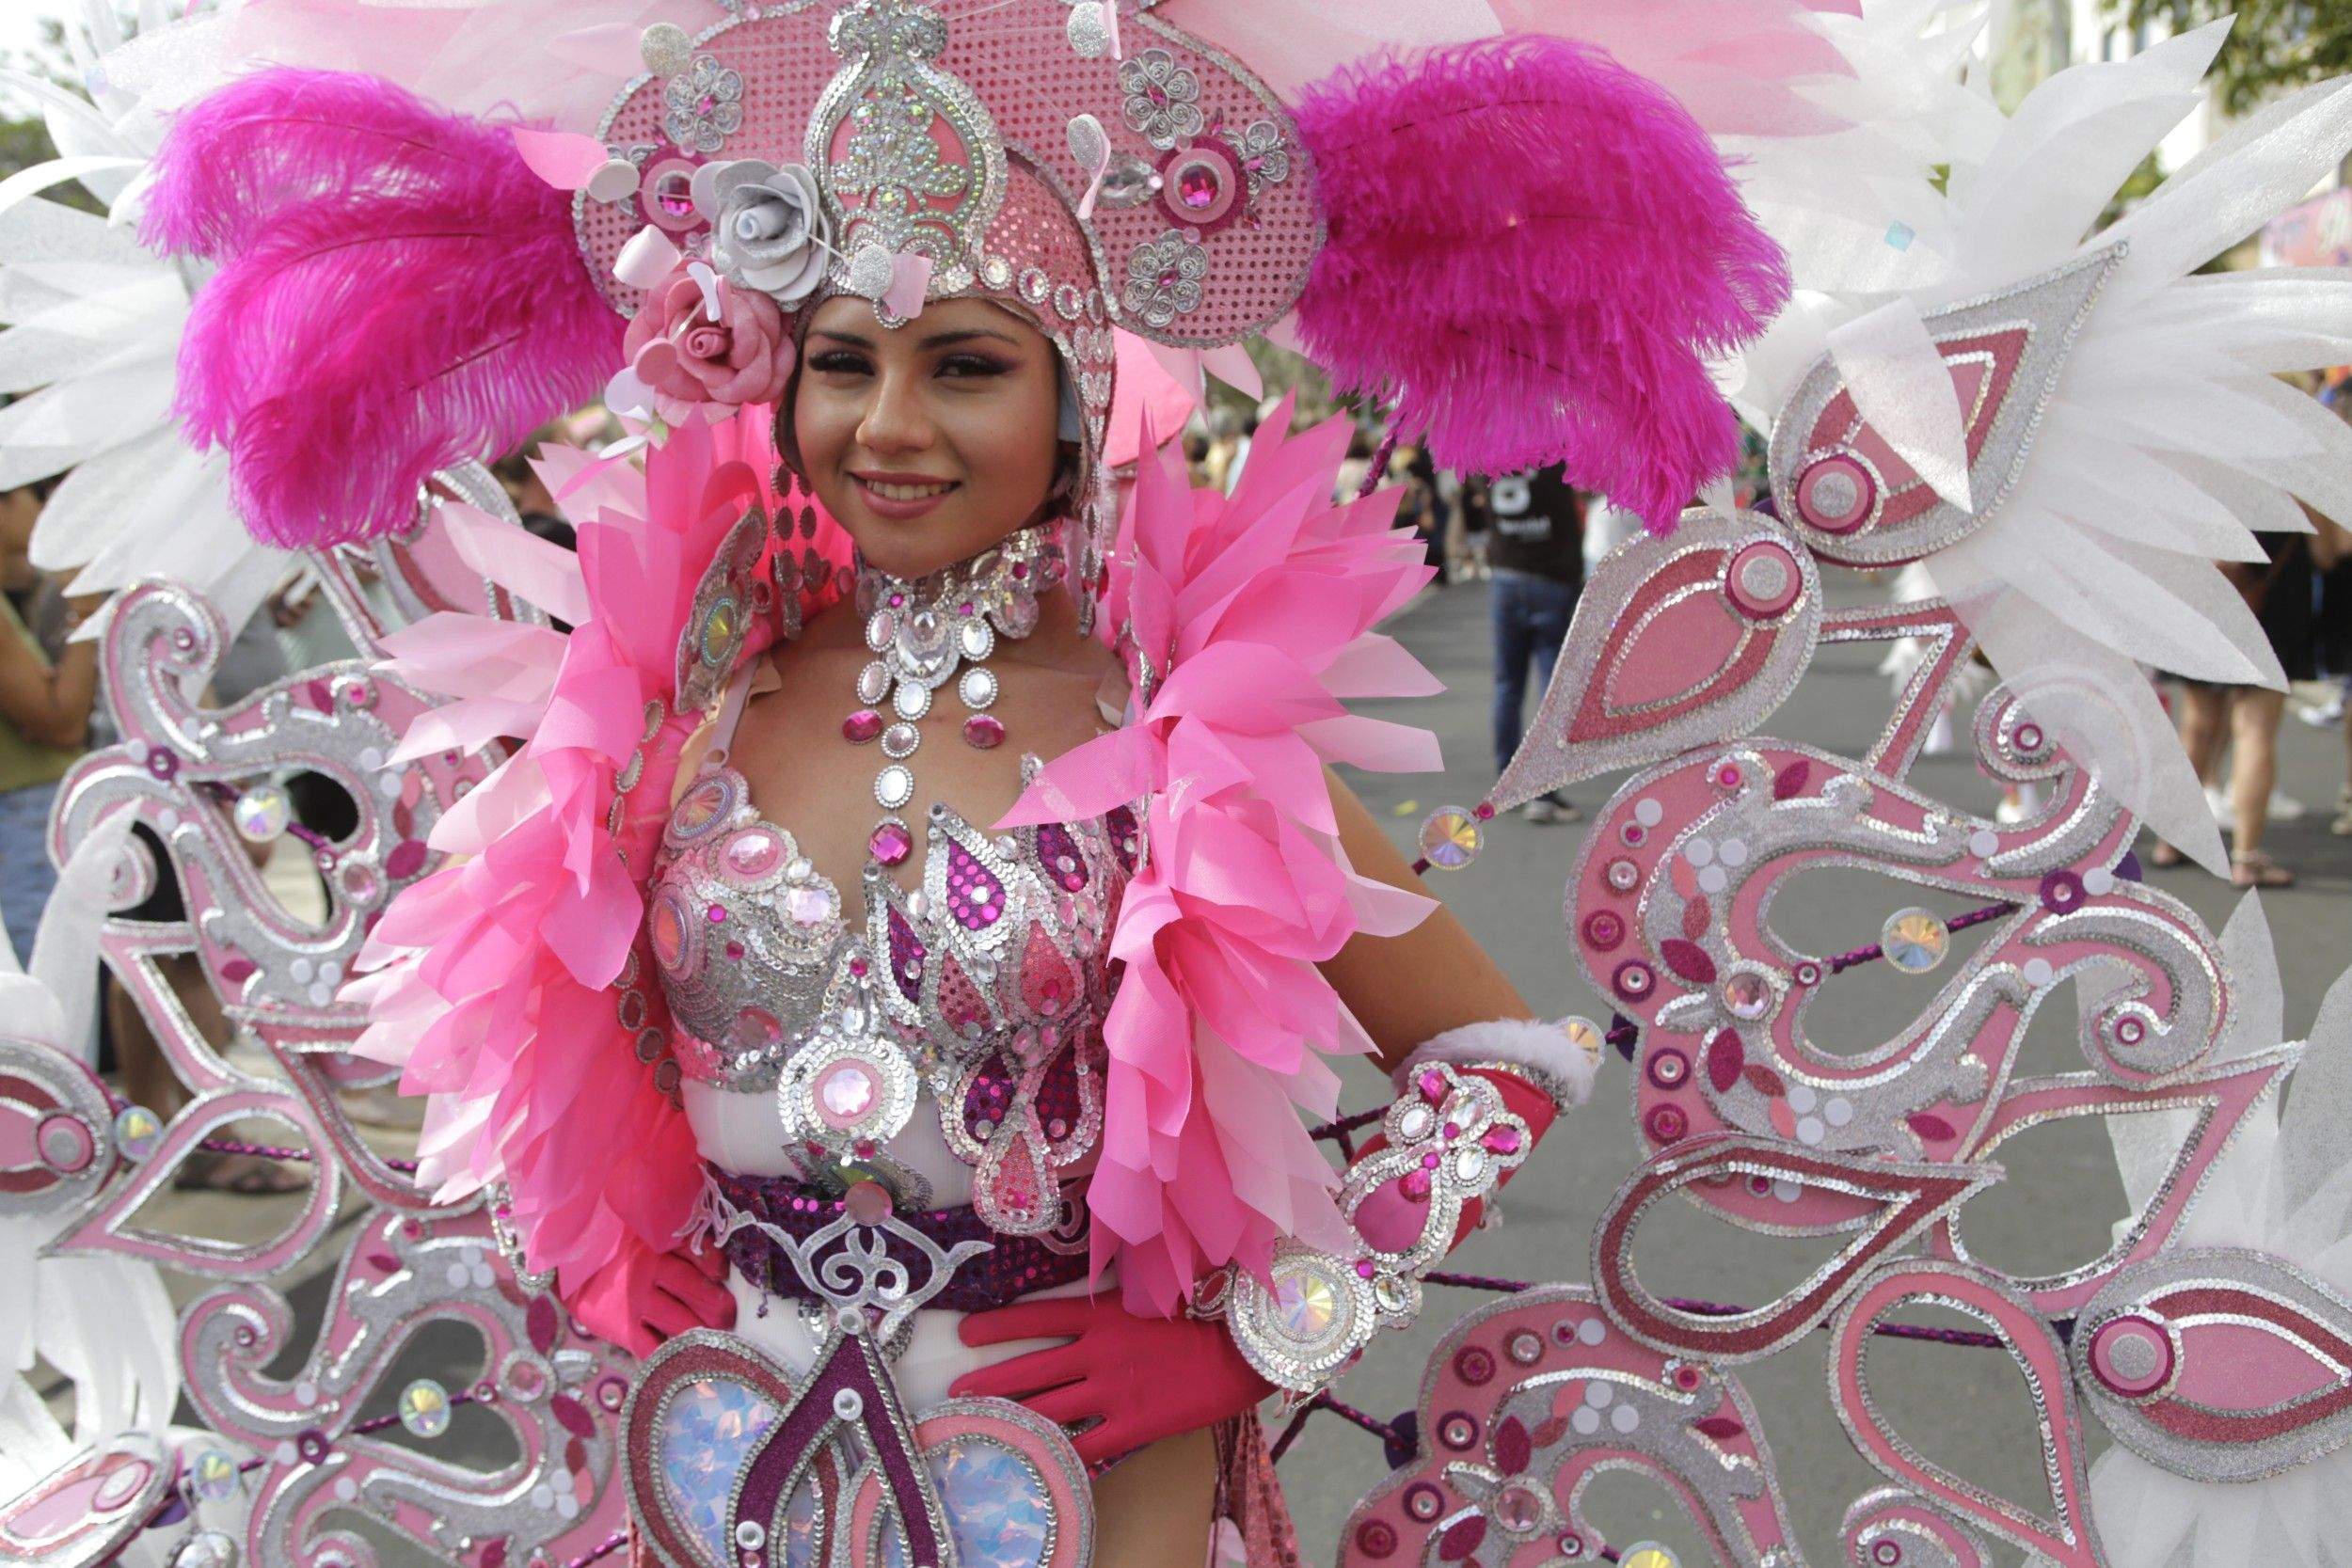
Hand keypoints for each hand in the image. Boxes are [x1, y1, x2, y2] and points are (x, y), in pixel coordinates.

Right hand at [572, 1242, 734, 1356]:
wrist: (572, 1269)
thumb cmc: (621, 1252)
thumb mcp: (645, 1235)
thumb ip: (678, 1243)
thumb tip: (718, 1268)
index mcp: (657, 1241)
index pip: (698, 1252)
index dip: (716, 1266)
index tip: (722, 1276)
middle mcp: (648, 1268)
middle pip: (695, 1288)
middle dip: (719, 1307)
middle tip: (728, 1317)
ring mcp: (635, 1300)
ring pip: (681, 1322)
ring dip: (703, 1334)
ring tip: (715, 1338)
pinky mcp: (622, 1327)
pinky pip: (653, 1348)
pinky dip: (672, 1357)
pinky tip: (685, 1359)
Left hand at [951, 1295, 1271, 1466]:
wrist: (1244, 1351)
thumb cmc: (1205, 1314)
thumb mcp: (1155, 1291)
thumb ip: (1118, 1296)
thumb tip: (1093, 1289)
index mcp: (1103, 1314)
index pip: (1037, 1319)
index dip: (997, 1326)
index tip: (966, 1332)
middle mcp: (1099, 1353)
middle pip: (1030, 1370)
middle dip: (989, 1381)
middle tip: (956, 1392)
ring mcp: (1113, 1392)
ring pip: (1047, 1410)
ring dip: (1010, 1418)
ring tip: (978, 1424)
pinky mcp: (1133, 1426)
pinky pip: (1085, 1446)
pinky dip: (1059, 1454)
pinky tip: (1036, 1461)